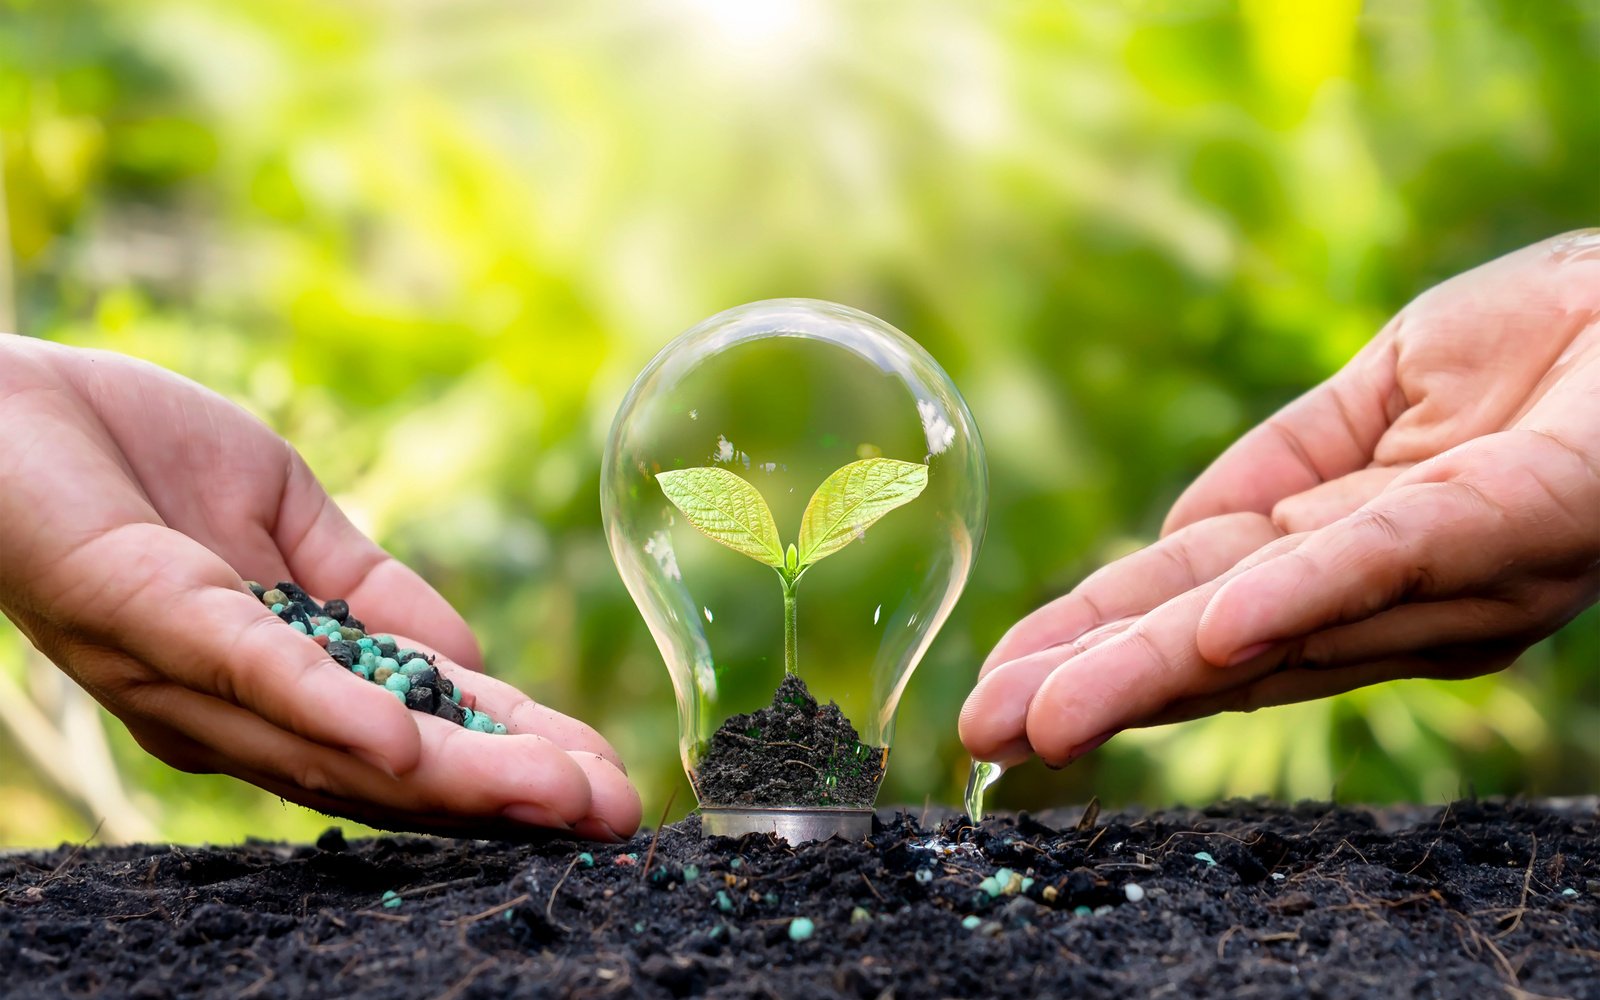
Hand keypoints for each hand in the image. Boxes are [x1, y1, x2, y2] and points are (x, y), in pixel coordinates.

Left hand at [0, 336, 640, 839]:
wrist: (0, 400)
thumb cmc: (138, 458)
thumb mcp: (295, 525)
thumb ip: (375, 594)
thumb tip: (471, 657)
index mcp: (279, 682)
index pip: (416, 731)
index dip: (511, 758)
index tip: (604, 782)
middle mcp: (236, 708)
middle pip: (390, 767)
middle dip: (509, 793)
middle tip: (616, 817)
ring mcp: (192, 674)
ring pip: (337, 745)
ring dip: (451, 777)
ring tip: (556, 797)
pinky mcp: (151, 619)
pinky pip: (250, 675)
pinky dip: (327, 713)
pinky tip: (403, 742)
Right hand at [962, 232, 1599, 765]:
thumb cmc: (1566, 332)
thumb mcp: (1391, 387)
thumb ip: (1284, 470)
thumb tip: (1173, 546)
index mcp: (1364, 558)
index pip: (1202, 604)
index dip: (1098, 641)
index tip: (1003, 684)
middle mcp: (1399, 595)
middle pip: (1217, 641)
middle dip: (1093, 686)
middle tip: (979, 734)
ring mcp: (1446, 572)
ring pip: (1270, 628)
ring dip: (1145, 674)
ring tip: (1032, 719)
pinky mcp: (1498, 525)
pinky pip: (1372, 569)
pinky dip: (1286, 606)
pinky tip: (1202, 644)